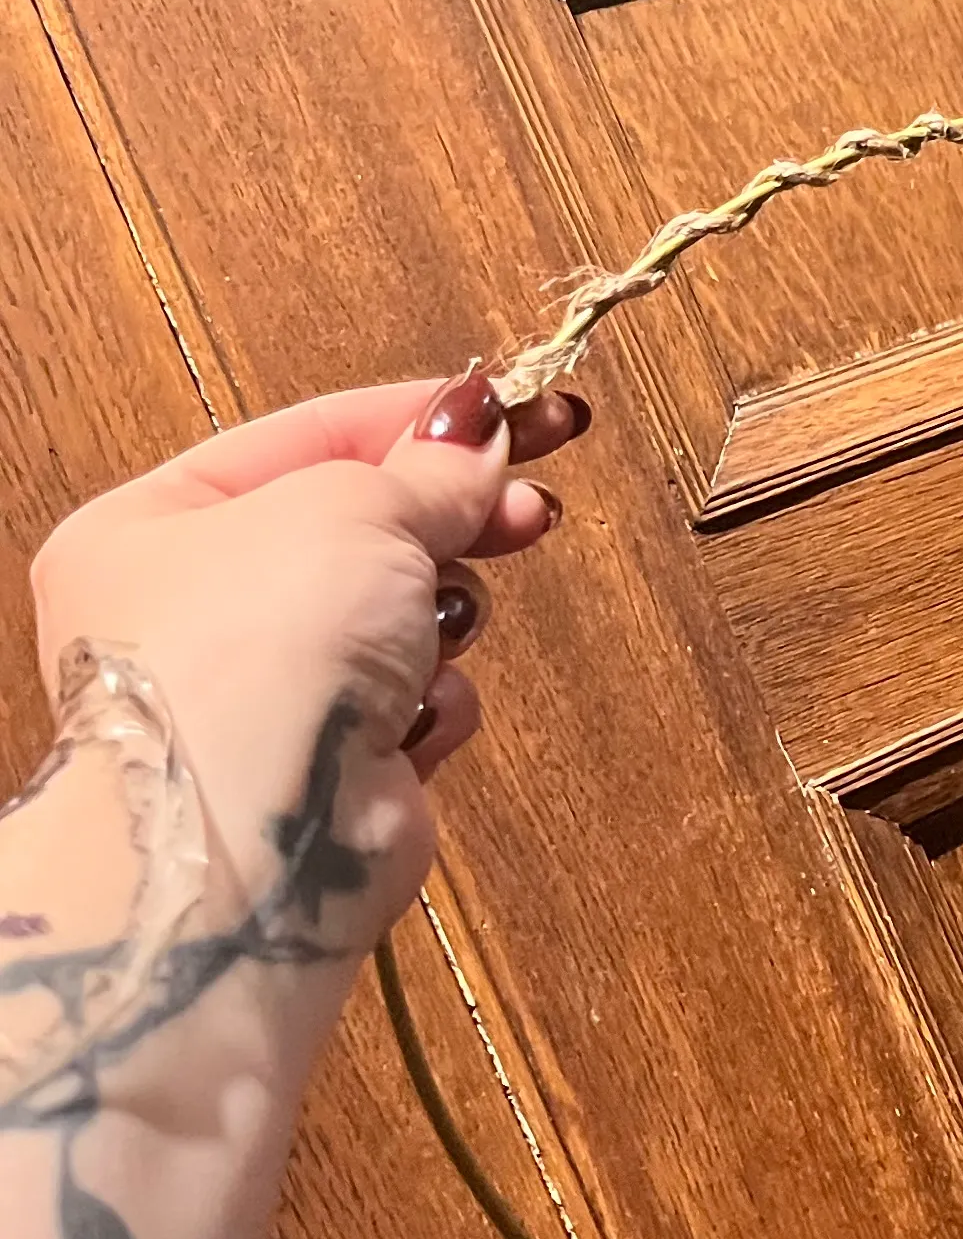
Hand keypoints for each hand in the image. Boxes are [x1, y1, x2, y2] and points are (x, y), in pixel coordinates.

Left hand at [27, 373, 582, 958]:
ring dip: (439, 618)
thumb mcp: (352, 505)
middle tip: (534, 509)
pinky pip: (411, 699)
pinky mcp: (325, 760)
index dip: (426, 416)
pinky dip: (430, 703)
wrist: (252, 832)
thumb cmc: (259, 644)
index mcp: (153, 522)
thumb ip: (428, 464)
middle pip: (360, 527)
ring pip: (398, 614)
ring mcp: (261, 689)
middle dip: (452, 520)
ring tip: (440, 632)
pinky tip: (412, 716)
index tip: (531, 406)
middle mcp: (193, 607)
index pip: (312, 435)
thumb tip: (485, 431)